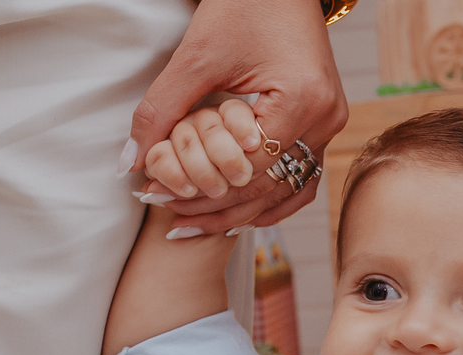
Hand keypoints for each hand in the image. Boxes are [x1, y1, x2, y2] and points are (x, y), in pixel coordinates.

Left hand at [118, 0, 348, 232]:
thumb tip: (130, 162)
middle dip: (217, 207)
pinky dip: (270, 197)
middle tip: (172, 221)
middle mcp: (326, 120)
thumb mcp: (196, 56)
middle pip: (269, 188)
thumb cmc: (244, 6)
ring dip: (244, 211)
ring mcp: (331, 124)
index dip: (203, 191)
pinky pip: (301, 177)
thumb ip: (161, 110)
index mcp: (301, 102)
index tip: (160, 201)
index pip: (250, 170)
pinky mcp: (325, 123)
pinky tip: (239, 212)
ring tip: (199, 225)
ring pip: (289, 191)